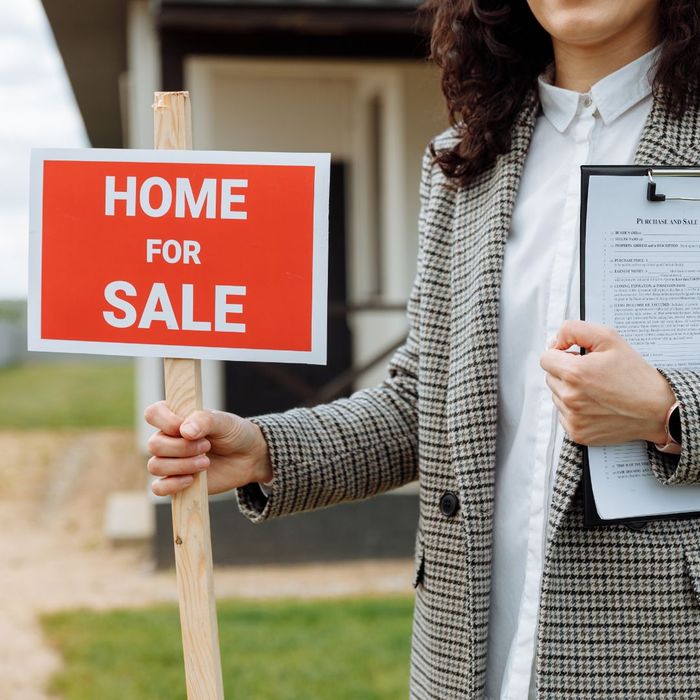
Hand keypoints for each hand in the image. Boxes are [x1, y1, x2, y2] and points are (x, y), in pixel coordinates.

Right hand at [144, 401, 272, 496]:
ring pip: (155, 466)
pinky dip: (172, 485)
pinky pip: (158, 488)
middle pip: (154, 444)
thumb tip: (184, 431)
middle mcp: (167, 438)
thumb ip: (204, 420)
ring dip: (182, 465)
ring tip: (206, 462)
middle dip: (182, 448)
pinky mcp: (175, 481)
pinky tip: (191, 480)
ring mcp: (170, 461)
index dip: (167, 422)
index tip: (187, 428)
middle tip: (207, 446)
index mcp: (175, 417)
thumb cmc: (233, 434)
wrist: (248, 457)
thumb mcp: (224, 421)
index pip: (152, 414)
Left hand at [540, 320, 675, 445]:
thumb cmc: (635, 374)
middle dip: (565, 372)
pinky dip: (575, 409)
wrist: (657, 410)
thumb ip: (575, 330)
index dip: (561, 354)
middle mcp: (570, 398)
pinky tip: (596, 405)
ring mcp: (573, 418)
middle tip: (592, 373)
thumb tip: (555, 340)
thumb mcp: (609, 339)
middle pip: (550, 377)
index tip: (576, 357)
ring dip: (569, 390)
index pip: (546, 358)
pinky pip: (564, 415)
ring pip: (556, 396)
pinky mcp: (577, 433)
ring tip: (596, 390)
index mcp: (574, 373)